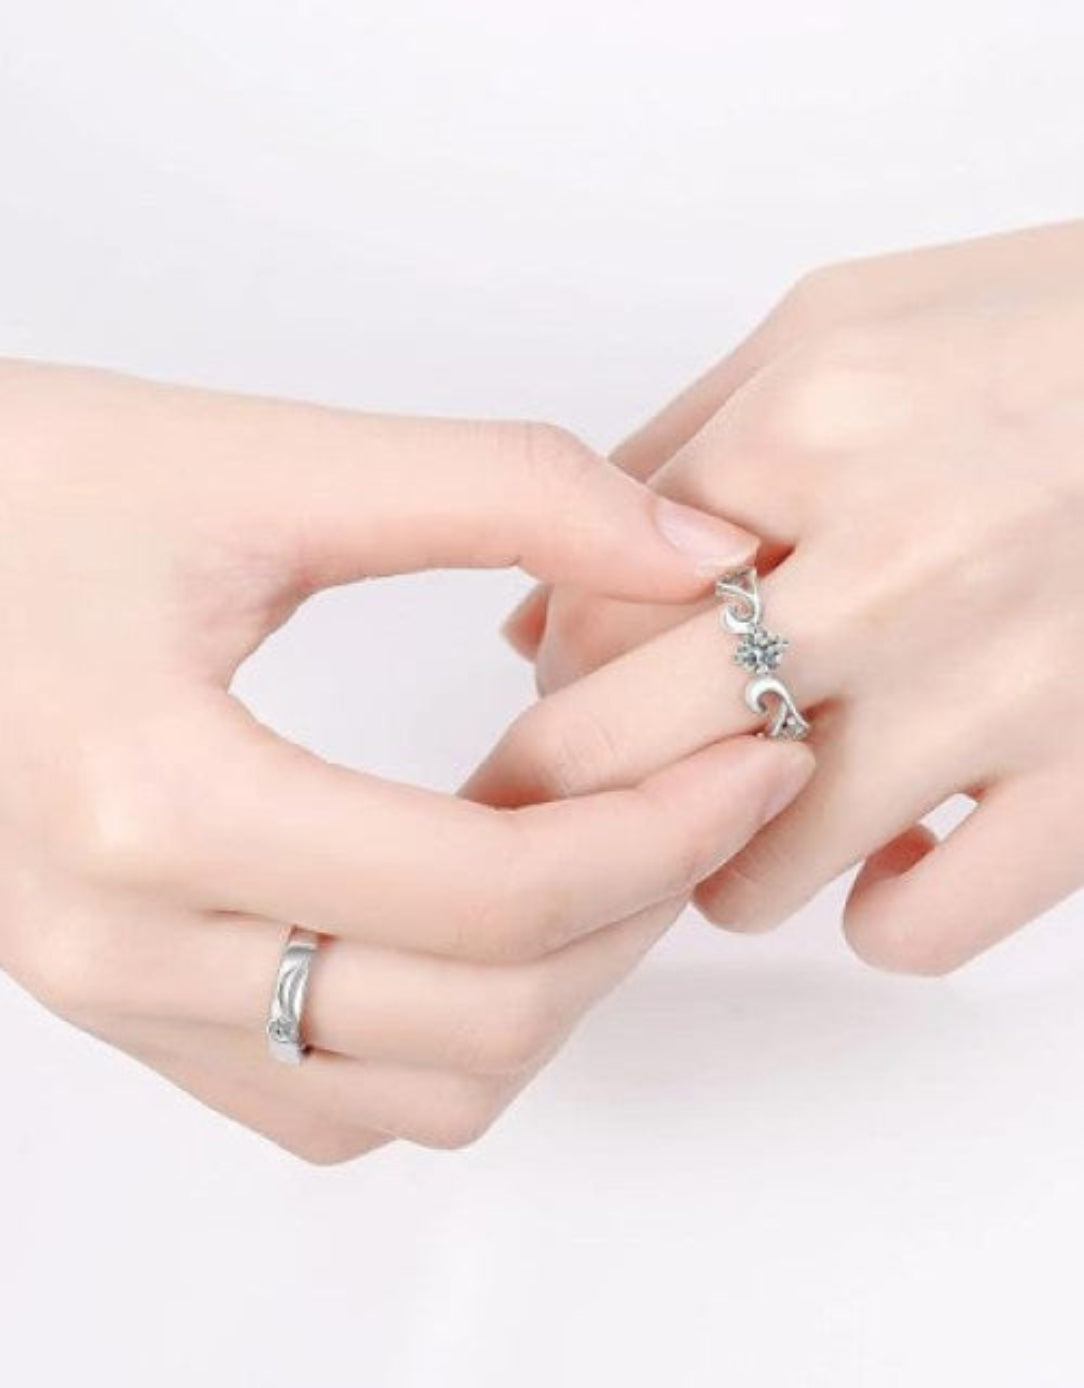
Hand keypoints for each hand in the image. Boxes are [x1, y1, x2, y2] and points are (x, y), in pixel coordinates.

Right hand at [0, 359, 812, 1160]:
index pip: (495, 894)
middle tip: (705, 795)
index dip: (668, 826)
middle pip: (479, 1020)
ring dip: (548, 990)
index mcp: (159, 801)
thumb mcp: (261, 462)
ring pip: (415, 1091)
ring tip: (601, 853)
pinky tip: (472, 920)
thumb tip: (692, 547)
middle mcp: (126, 942)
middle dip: (635, 912)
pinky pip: (326, 1099)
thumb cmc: (18, 494)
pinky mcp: (121, 1005)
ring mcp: (115, 997)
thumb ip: (499, 488)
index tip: (757, 750)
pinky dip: (442, 1035)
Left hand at [480, 221, 1083, 975]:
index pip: (585, 614)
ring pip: (751, 867)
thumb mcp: (835, 330)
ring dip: (732, 857)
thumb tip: (538, 619)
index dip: (567, 678)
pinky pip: (914, 934)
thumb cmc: (1044, 339)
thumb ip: (668, 460)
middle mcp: (888, 564)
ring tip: (778, 803)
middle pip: (621, 744)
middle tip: (618, 788)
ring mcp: (997, 685)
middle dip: (586, 786)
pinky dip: (882, 916)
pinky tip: (901, 856)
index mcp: (805, 431)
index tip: (589, 699)